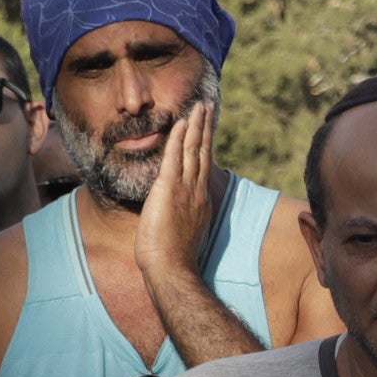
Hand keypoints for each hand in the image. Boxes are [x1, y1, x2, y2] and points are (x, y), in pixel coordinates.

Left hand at [141, 89, 225, 283]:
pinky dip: (179, 138)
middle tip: (207, 108)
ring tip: (199, 107)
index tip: (206, 130)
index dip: (205, 146)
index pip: (203, 167)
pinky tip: (181, 122)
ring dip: (196, 126)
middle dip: (205, 128)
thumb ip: (182, 216)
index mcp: (200, 202)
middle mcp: (197, 191)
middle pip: (203, 153)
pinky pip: (175, 157)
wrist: (172, 269)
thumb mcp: (182, 232)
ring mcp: (186, 189)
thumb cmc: (173, 259)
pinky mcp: (169, 188)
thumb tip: (176, 212)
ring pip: (194, 150)